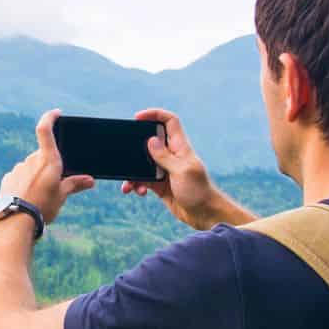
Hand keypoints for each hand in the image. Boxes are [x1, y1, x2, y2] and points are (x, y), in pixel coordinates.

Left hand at [0, 109, 94, 225]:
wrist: (14, 221)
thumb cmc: (42, 207)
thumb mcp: (62, 196)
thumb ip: (75, 184)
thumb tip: (90, 180)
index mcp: (48, 160)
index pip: (45, 130)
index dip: (50, 118)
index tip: (56, 113)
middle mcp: (31, 160)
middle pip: (42, 156)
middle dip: (49, 166)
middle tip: (55, 185)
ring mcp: (18, 169)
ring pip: (31, 168)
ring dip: (36, 176)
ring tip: (40, 197)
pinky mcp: (8, 179)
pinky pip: (19, 177)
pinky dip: (25, 184)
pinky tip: (27, 199)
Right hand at [120, 108, 250, 229]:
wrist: (203, 214)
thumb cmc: (198, 191)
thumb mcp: (181, 171)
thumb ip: (165, 156)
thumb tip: (150, 140)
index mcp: (180, 147)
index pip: (169, 121)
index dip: (155, 114)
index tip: (137, 117)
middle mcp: (171, 155)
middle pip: (150, 140)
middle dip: (136, 145)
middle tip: (125, 150)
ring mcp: (164, 169)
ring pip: (142, 163)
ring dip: (133, 172)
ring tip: (129, 184)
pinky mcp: (159, 183)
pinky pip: (142, 179)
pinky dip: (136, 184)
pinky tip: (137, 191)